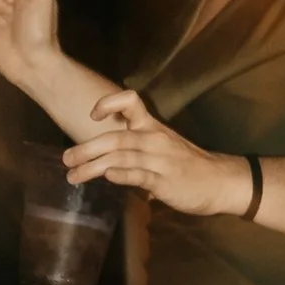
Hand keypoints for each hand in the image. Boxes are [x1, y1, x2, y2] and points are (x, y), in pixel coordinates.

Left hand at [61, 90, 250, 217]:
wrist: (219, 182)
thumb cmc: (187, 165)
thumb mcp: (161, 148)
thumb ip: (134, 148)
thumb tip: (104, 156)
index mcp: (152, 127)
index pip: (130, 102)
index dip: (109, 104)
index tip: (91, 115)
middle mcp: (154, 139)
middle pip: (115, 136)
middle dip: (87, 147)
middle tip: (65, 159)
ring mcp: (160, 160)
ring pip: (121, 157)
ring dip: (93, 166)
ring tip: (73, 176)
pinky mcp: (165, 180)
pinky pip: (140, 175)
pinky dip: (122, 175)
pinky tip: (107, 178)